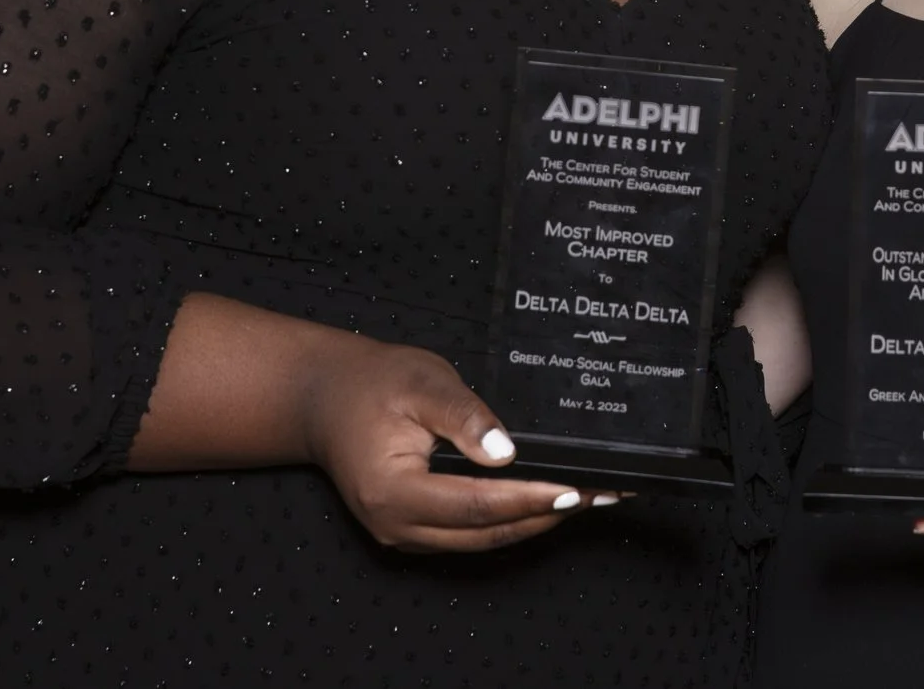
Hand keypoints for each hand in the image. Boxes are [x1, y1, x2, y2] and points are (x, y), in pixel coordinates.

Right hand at [295, 327, 602, 551]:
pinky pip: (470, 534)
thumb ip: (464, 417)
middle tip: (598, 495)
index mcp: (391, 491)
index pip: (475, 504)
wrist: (326, 398)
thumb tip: (506, 453)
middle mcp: (395, 526)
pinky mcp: (414, 531)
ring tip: (586, 499)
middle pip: (484, 533)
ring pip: (481, 540)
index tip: (574, 489)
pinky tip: (545, 502)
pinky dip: (509, 519)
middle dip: (545, 516)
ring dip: (534, 522)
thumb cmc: (371, 384)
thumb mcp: (423, 383)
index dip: (528, 498)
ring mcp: (403, 535)